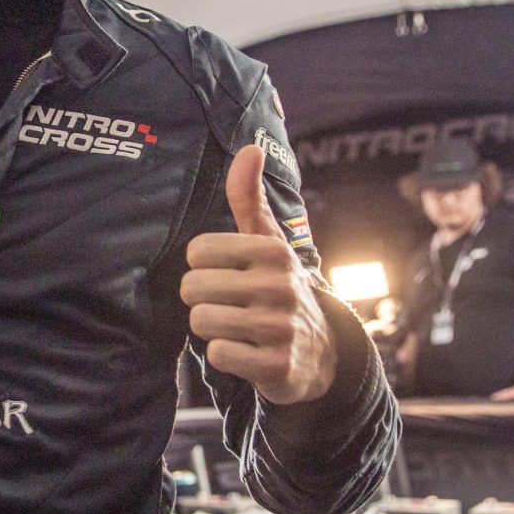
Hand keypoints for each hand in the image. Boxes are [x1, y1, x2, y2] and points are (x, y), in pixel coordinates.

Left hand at [182, 145, 337, 405]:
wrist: (321, 353)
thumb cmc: (279, 288)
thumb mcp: (268, 242)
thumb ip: (248, 197)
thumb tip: (249, 148)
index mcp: (273, 251)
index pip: (197, 251)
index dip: (203, 267)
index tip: (227, 275)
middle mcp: (279, 286)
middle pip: (192, 288)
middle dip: (202, 299)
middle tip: (228, 304)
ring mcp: (280, 327)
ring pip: (201, 321)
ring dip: (211, 328)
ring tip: (237, 326)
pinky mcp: (276, 365)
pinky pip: (218, 354)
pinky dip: (225, 355)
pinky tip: (246, 351)